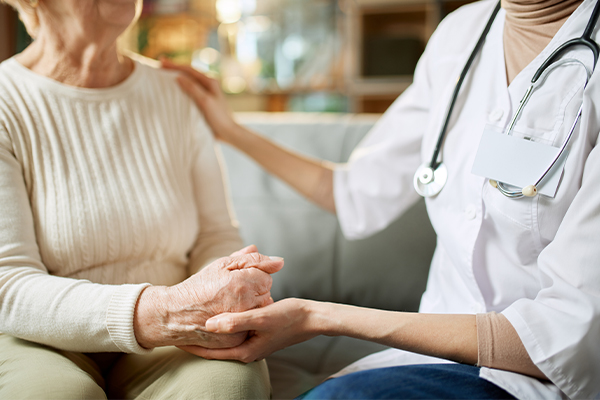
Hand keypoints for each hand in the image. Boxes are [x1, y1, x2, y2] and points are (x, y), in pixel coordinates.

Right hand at [134, 246, 283, 349]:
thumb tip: (279, 262)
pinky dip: (244, 324)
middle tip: (231, 293)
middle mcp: (245, 305)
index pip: (266, 278)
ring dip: (250, 307)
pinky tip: (228, 318)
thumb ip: (253, 260)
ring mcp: (242, 325)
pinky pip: (251, 328)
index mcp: (242, 284)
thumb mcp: (222, 265)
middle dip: (253, 292)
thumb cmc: (198, 287)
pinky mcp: (237, 341)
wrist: (175, 315)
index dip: (252, 277)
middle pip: (265, 295)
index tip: (236, 281)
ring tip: (229, 305)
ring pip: (259, 312)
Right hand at [161, 59, 238, 144]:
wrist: (228, 132)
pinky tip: (173, 89)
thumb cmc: (218, 117)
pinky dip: (180, 87)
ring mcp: (206, 92)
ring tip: (164, 74)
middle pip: (188, 73)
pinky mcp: (203, 100)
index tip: (161, 62)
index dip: (174, 65)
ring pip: (188, 81)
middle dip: (174, 68)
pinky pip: (189, 90)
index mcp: (210, 81)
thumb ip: (193, 88)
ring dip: (176, 76)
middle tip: (159, 65)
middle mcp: (208, 84)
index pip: (188, 69)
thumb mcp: (205, 102)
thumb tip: (178, 77)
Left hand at [178, 298, 320, 362]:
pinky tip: (218, 313)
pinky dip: (223, 323)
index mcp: (244, 351)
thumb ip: (235, 321)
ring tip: (192, 319)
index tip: (173, 336)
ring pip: (223, 338)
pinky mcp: (257, 333)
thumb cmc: (289, 318)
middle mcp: (246, 350)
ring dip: (209, 330)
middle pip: (214, 347)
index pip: (209, 353)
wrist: (312, 318)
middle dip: (196, 339)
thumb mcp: (260, 317)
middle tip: (177, 327)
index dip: (190, 345)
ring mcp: (252, 342)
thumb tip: (209, 325)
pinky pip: (234, 330)